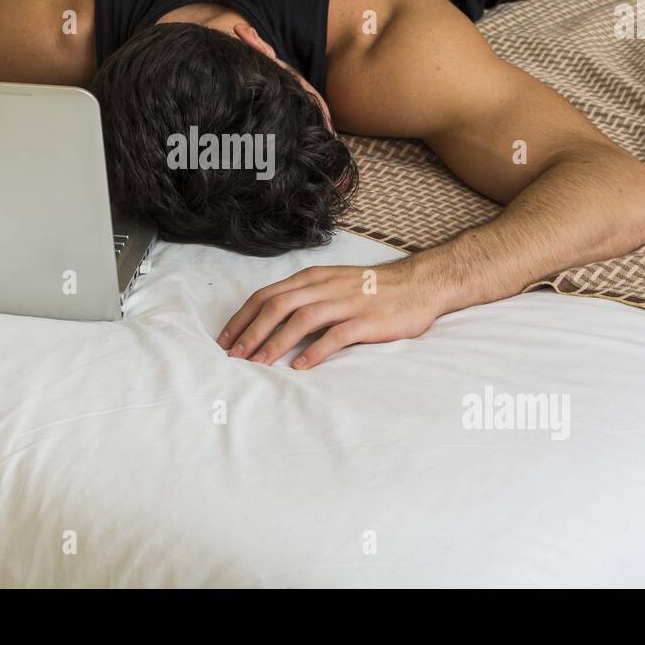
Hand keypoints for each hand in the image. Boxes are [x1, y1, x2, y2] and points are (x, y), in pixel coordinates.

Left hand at [216, 259, 442, 369]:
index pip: (267, 294)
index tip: (225, 339)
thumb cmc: (371, 289)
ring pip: (301, 319)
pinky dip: (314, 351)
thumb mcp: (332, 284)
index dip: (243, 317)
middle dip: (251, 331)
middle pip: (277, 306)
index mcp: (312, 278)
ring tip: (258, 363)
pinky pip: (335, 335)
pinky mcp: (366, 320)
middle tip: (234, 356)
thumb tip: (270, 321)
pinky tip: (299, 367)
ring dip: (275, 342)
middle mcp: (324, 286)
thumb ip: (304, 297)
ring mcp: (346, 302)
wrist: (418, 284)